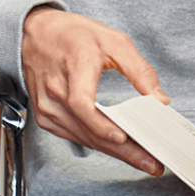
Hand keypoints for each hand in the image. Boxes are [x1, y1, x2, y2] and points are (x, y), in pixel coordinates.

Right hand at [21, 6, 169, 175]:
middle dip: (123, 150)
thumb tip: (159, 99)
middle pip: (88, 129)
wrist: (35, 33)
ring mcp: (47, 106)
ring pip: (83, 137)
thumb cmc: (73, 34)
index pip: (82, 102)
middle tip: (151, 162)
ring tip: (141, 159)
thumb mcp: (114, 41)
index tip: (123, 137)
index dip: (101, 124)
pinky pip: (74, 135)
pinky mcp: (45, 116)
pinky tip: (116, 149)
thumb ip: (140, 70)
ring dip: (113, 151)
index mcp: (74, 66)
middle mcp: (56, 90)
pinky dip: (96, 143)